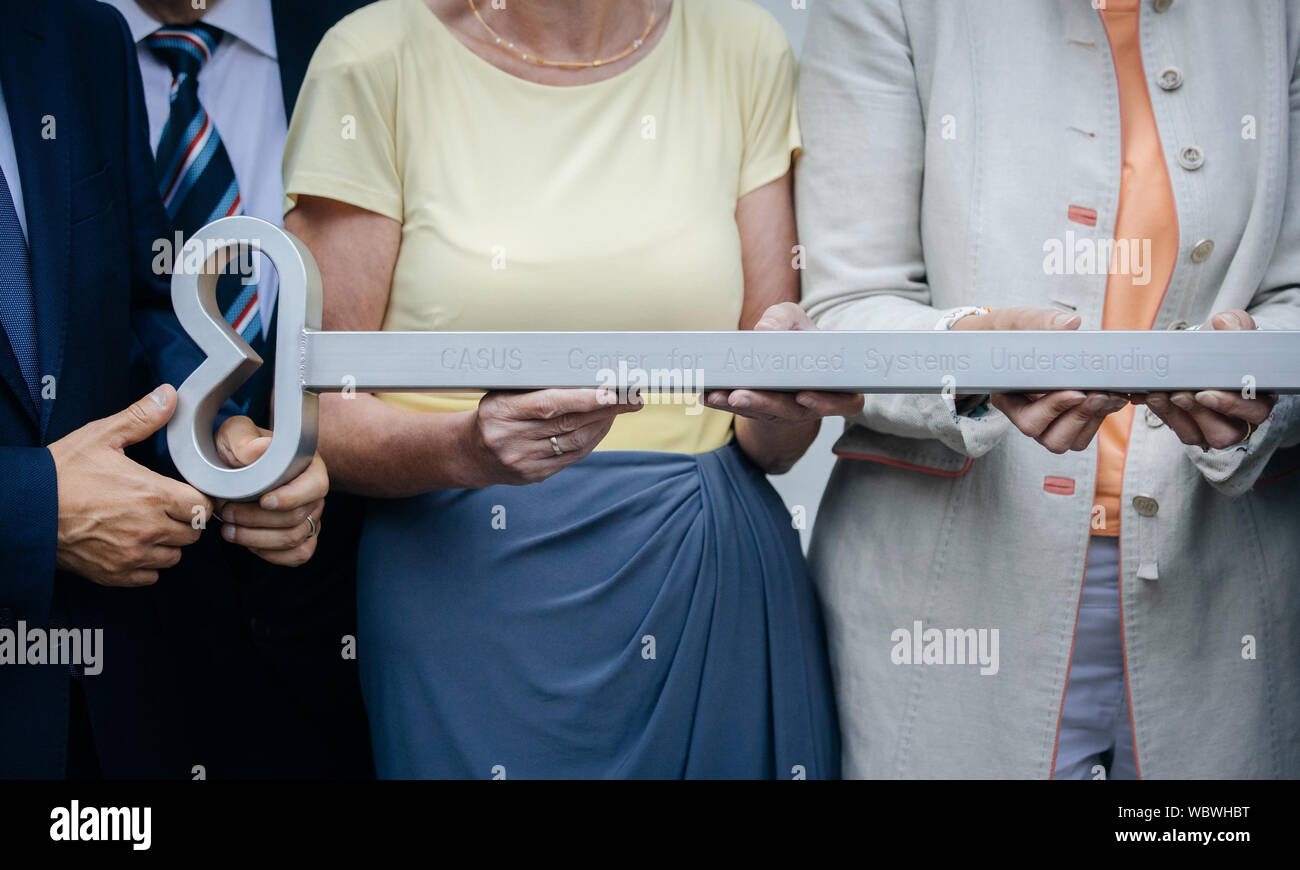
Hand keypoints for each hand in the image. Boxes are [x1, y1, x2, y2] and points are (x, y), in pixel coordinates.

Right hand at [48, 385, 211, 586]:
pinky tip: (133, 545)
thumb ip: (141, 417)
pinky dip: (147, 564)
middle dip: (184, 520)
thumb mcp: (101, 436)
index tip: (185, 494)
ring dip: (168, 543)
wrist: (24, 509)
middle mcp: (148, 529)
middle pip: (192, 533)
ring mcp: (132, 555)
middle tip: (166, 508)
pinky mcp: (115, 574)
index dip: (197, 499)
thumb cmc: (61, 472)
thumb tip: (169, 395)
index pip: (202, 506)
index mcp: (153, 495)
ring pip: (174, 556)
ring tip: (148, 525)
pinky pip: (150, 576)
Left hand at [212, 416, 327, 566]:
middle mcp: (315, 493)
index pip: (315, 486)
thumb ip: (244, 440)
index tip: (263, 501)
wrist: (236, 466)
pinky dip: (271, 554)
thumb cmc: (239, 448)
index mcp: (309, 465)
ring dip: (257, 539)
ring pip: (295, 539)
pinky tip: (247, 542)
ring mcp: (311, 517)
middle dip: (257, 520)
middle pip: (298, 517)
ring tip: (228, 529)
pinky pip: (298, 555)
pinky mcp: (303, 537)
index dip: (291, 498)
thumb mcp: (235, 435)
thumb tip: (260, 449)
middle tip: (226, 512)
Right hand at [469, 388, 641, 485]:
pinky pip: (571, 457)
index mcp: (501, 412)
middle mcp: (510, 439)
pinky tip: (602, 426)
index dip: (583, 398)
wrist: (471, 453)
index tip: (611, 391)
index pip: (549, 404)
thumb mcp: (503, 393)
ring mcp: (522, 461)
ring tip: (620, 408)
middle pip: (568, 423)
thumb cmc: (495, 413)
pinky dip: (591, 440)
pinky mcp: (533, 475)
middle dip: (605, 409)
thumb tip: (583, 373)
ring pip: (574, 442)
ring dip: (602, 424)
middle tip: (631, 396)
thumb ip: (535, 386)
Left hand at [702, 302, 864, 421]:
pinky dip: (725, 402)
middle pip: (791, 412)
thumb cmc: (796, 334)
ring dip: (738, 405)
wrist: (784, 354)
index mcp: (835, 384)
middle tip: (738, 397)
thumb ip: (783, 318)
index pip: (843, 403)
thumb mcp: (794, 319)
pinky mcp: (762, 412)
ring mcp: (785, 411)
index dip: (826, 403)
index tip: (803, 396)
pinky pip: (745, 411)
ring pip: (764, 414)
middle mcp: (813, 403)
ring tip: (715, 395)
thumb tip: (764, 330)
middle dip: (763, 404)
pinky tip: (706, 393)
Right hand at [952, 306, 1128, 452]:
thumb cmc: (1016, 333)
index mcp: (1008, 399)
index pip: (1028, 421)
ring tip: (1109, 393)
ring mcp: (1048, 422)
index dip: (1053, 410)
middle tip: (1099, 393)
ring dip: (1093, 419)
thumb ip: (1042, 321)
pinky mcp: (1068, 419)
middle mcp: (1027, 416)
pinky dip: (1102, 416)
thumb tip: (1070, 324)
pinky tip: (1113, 394)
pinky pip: (1085, 434)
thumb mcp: (1022, 321)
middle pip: (1051, 439)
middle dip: (1080, 418)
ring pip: (1071, 442)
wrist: (1021, 336)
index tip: (1076, 391)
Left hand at [1135, 310, 1276, 449]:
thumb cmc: (1223, 344)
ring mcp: (1214, 428)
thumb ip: (1235, 323)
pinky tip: (1149, 397)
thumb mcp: (1234, 328)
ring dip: (1175, 416)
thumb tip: (1223, 322)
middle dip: (1198, 413)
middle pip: (1225, 432)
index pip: (1256, 410)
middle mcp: (1240, 419)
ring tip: (1159, 395)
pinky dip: (1162, 414)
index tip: (1205, 393)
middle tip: (1178, 394)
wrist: (1201, 353)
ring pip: (1198, 436)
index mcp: (1259, 397)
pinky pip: (1178, 431)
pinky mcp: (1192, 431)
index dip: (1232, 405)